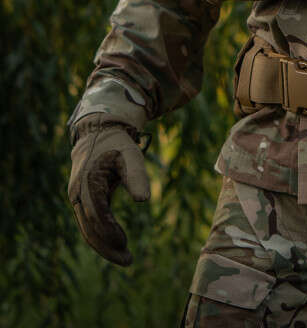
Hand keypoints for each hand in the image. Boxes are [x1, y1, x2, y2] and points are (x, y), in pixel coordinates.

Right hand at [68, 116, 150, 265]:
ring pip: (86, 229)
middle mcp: (77, 193)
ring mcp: (76, 197)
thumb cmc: (117, 145)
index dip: (110, 232)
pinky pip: (88, 223)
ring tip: (125, 258)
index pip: (97, 215)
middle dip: (107, 247)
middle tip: (128, 261)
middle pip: (89, 228)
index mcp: (88, 182)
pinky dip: (100, 235)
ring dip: (103, 245)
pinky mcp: (81, 199)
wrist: (98, 133)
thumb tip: (143, 200)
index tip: (125, 244)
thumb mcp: (131, 155)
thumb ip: (137, 176)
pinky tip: (115, 243)